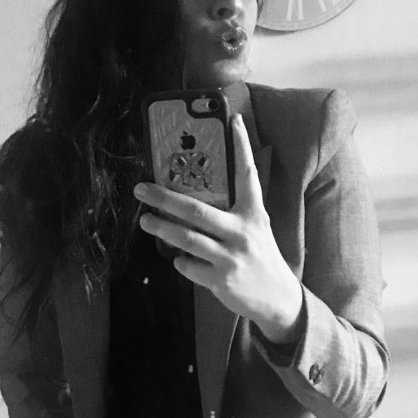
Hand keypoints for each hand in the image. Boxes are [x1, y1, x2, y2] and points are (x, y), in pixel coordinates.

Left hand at [134, 116, 303, 344]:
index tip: (232, 119)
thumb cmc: (261, 257)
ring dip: (161, 229)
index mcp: (254, 214)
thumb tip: (209, 186)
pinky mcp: (221, 279)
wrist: (277, 298)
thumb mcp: (257, 227)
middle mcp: (242, 232)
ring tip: (146, 221)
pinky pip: (188, 265)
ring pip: (186, 239)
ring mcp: (230, 257)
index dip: (241, 145)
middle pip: (196, 210)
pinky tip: (181, 259)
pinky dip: (180, 261)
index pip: (247, 174)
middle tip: (141, 189)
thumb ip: (238, 208)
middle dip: (163, 198)